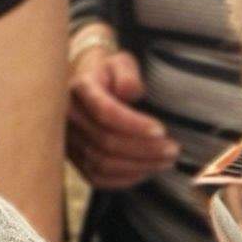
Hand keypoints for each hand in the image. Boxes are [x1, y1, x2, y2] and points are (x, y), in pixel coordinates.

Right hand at [67, 37, 178, 190]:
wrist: (87, 85)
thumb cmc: (109, 73)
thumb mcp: (121, 62)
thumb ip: (127, 74)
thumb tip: (130, 91)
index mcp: (80, 89)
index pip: (105, 112)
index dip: (134, 125)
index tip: (162, 130)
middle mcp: (68, 117)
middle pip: (106, 142)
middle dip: (144, 149)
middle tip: (173, 150)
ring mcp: (69, 141)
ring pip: (102, 163)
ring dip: (138, 166)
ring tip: (165, 161)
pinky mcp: (74, 159)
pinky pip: (97, 178)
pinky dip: (124, 179)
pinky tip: (146, 171)